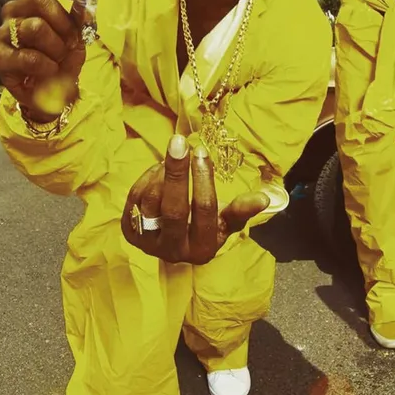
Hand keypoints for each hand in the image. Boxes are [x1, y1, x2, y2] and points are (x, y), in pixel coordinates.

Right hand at [0, 0, 92, 120]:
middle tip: (72, 42)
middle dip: (64, 22)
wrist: (52, 91)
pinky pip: (29, 56)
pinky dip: (47, 65)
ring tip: (58, 58)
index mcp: (33, 1)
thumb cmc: (62, 58)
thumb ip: (81, 17)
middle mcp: (15, 10)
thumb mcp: (78, 36)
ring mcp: (3, 32)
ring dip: (57, 47)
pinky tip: (50, 69)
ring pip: (35, 26)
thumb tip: (87, 0)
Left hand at [121, 135, 269, 264]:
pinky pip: (135, 199)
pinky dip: (147, 178)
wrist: (174, 241)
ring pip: (152, 202)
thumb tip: (265, 199)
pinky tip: (160, 169)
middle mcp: (175, 251)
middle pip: (174, 209)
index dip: (204, 180)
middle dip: (177, 172)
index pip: (205, 212)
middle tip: (179, 142)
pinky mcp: (130, 232)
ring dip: (162, 173)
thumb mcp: (227, 221)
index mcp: (203, 249)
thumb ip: (243, 210)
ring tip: (173, 156)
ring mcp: (149, 244)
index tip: (202, 152)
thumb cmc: (207, 225)